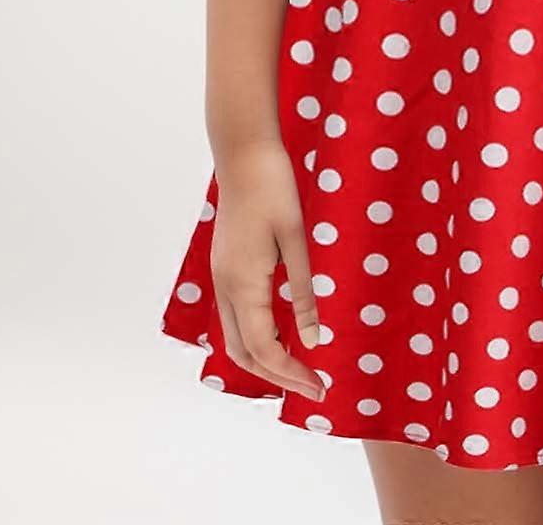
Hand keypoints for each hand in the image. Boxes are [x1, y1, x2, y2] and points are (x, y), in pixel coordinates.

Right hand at [209, 139, 326, 400]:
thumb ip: (303, 291)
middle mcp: (226, 288)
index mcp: (245, 284)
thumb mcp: (296, 238)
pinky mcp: (224, 266)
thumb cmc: (274, 189)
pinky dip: (254, 336)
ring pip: (234, 338)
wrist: (243, 154)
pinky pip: (235, 317)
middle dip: (276, 377)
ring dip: (263, 360)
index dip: (293, 374)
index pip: (266, 350)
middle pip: (244, 354)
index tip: (321, 388)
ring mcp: (221, 277)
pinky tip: (279, 333)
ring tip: (297, 369)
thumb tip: (313, 339)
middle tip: (313, 386)